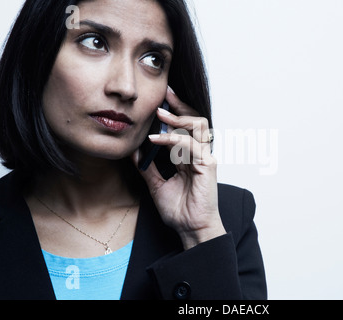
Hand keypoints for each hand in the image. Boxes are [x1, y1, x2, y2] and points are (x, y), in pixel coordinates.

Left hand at [133, 87, 225, 249]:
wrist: (190, 228)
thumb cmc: (179, 209)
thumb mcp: (155, 185)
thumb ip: (147, 167)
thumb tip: (134, 150)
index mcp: (189, 157)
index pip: (185, 127)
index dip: (175, 113)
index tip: (159, 102)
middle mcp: (199, 154)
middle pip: (195, 120)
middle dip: (180, 106)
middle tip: (165, 94)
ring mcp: (205, 158)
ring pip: (198, 126)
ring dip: (178, 118)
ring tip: (160, 114)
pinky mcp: (207, 165)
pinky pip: (191, 144)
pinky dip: (173, 139)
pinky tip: (156, 140)